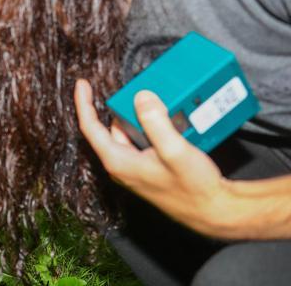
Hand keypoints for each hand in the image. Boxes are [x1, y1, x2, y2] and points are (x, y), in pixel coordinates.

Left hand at [74, 79, 242, 238]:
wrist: (214, 211)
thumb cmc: (194, 188)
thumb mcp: (175, 150)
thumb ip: (156, 123)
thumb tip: (141, 98)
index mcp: (118, 162)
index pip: (90, 127)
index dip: (83, 102)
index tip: (82, 84)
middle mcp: (121, 166)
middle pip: (109, 128)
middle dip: (121, 107)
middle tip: (137, 92)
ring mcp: (133, 169)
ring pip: (127, 134)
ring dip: (137, 117)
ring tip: (156, 103)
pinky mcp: (147, 169)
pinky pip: (141, 141)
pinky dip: (148, 128)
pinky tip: (166, 121)